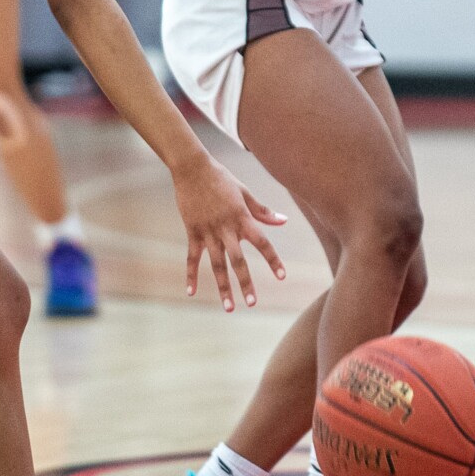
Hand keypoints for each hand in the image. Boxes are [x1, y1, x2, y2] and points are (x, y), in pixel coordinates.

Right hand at [172, 153, 286, 311]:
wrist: (193, 168)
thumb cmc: (221, 178)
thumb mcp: (244, 192)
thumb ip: (262, 211)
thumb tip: (283, 221)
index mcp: (242, 218)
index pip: (262, 243)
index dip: (273, 260)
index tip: (282, 277)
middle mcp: (226, 228)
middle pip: (238, 260)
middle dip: (246, 283)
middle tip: (252, 303)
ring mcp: (208, 231)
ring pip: (217, 264)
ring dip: (223, 287)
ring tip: (229, 307)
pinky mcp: (192, 231)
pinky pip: (192, 258)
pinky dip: (191, 275)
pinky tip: (191, 292)